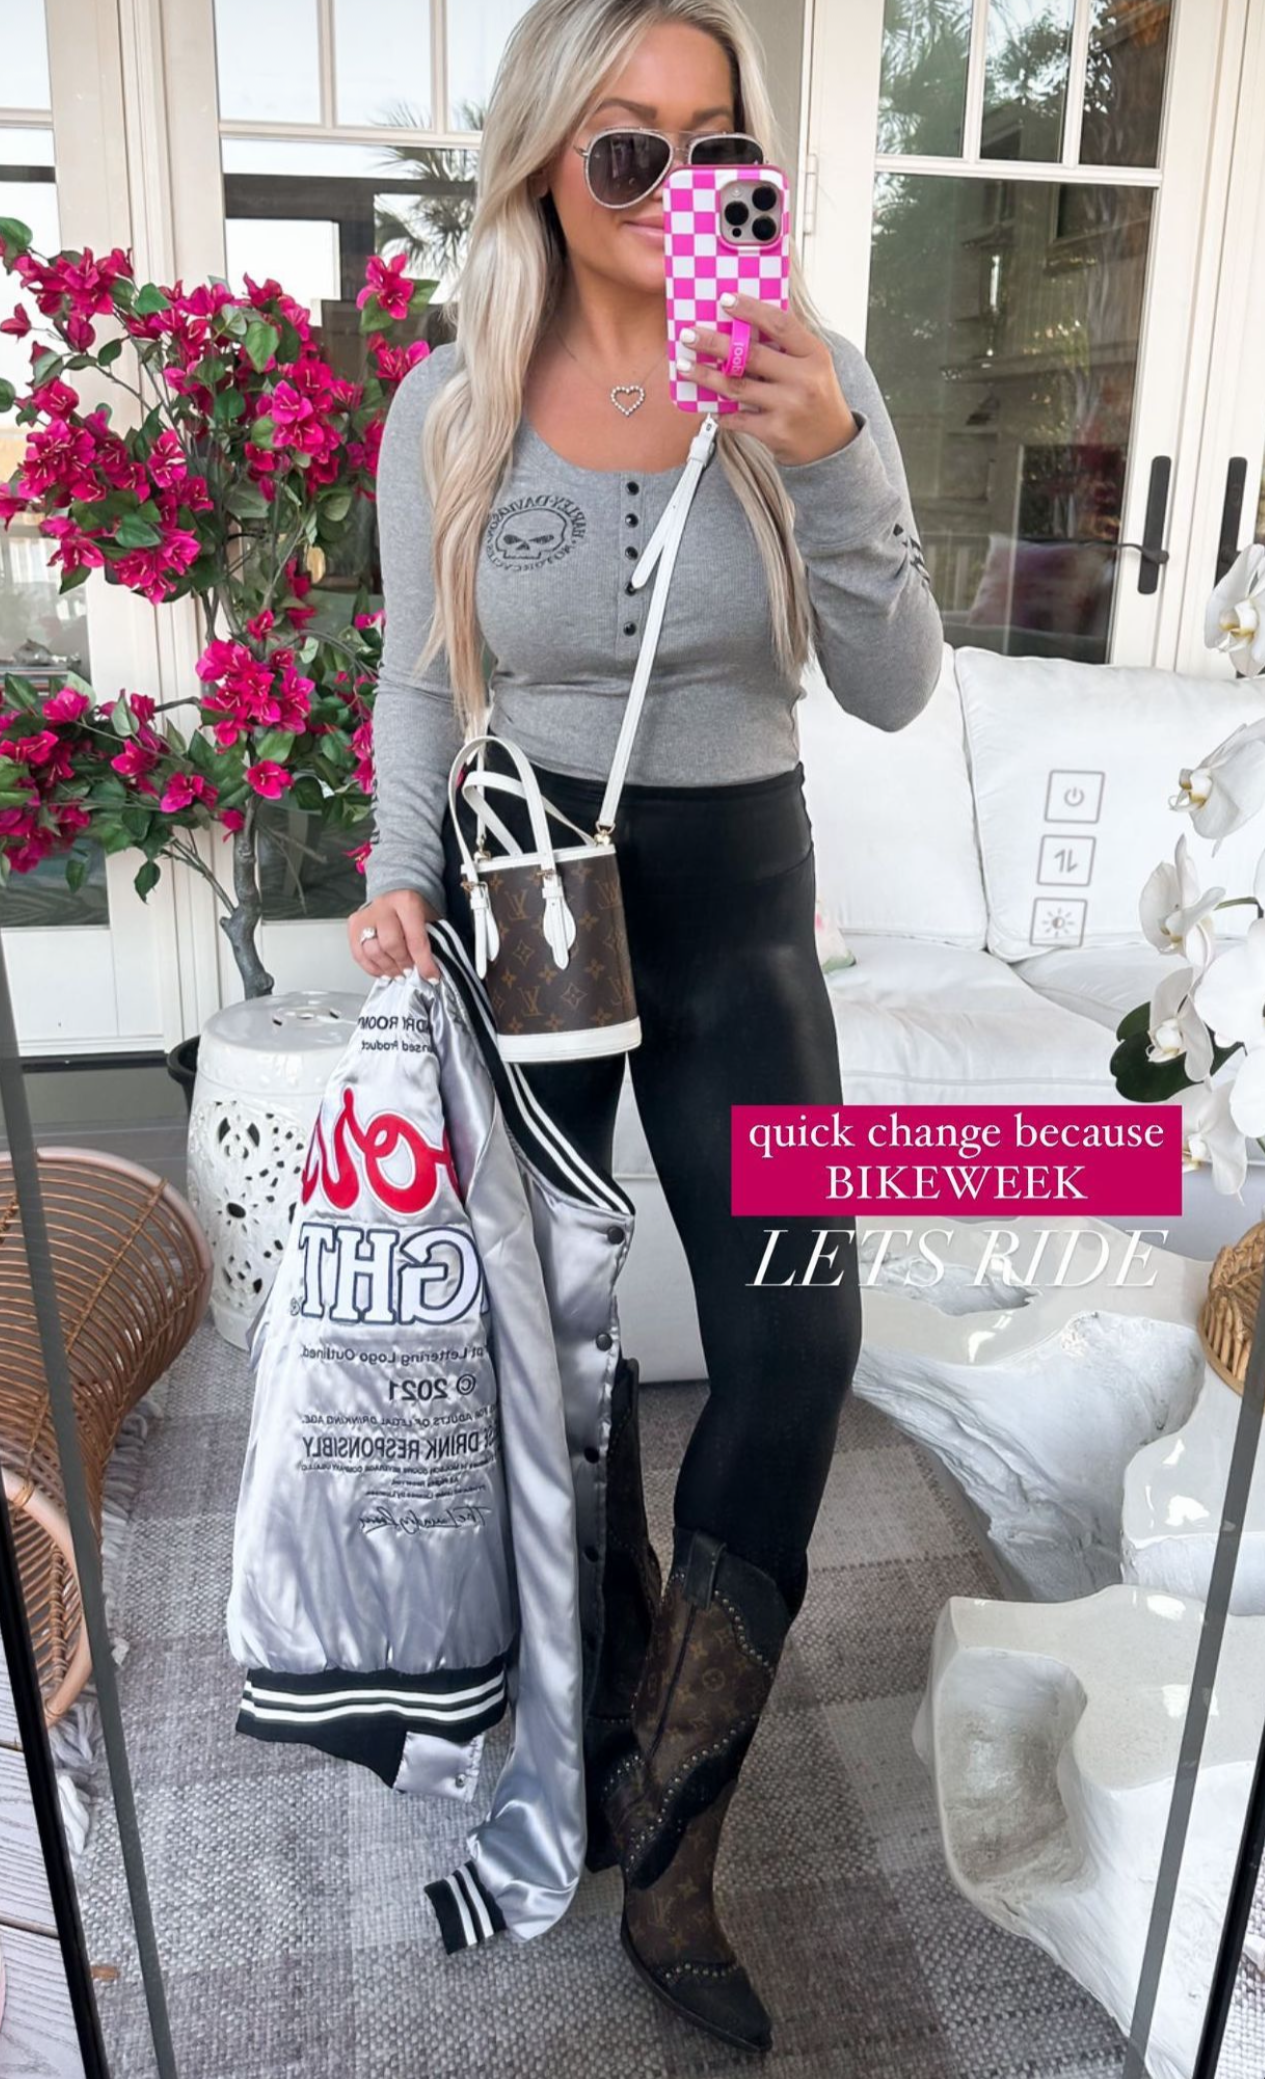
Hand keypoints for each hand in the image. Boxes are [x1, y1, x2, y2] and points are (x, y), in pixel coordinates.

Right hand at [349, 889, 441, 981]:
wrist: (396, 896)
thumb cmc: (414, 909)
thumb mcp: (430, 919)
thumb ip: (431, 942)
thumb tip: (431, 970)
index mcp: (406, 902)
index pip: (415, 939)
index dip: (424, 963)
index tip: (431, 976)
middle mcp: (383, 906)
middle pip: (390, 945)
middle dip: (403, 964)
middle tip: (410, 972)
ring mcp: (366, 915)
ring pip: (372, 951)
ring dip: (387, 968)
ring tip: (398, 973)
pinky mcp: (354, 924)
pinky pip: (359, 954)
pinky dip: (372, 968)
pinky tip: (384, 971)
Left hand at [680, 293, 858, 465]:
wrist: (831, 445)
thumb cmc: (816, 397)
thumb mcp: (812, 365)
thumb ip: (785, 346)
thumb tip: (742, 321)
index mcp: (814, 354)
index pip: (779, 324)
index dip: (750, 309)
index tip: (724, 299)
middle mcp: (803, 379)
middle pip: (750, 355)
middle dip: (714, 343)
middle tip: (688, 335)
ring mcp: (788, 407)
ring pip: (736, 387)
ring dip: (705, 376)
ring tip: (683, 366)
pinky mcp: (775, 432)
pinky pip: (737, 417)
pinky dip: (720, 410)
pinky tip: (707, 404)